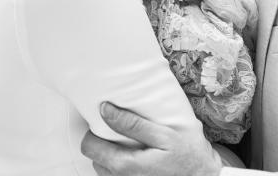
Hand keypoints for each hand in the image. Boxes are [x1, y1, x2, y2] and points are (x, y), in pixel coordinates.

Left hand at [81, 102, 222, 175]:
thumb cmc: (188, 156)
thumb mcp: (164, 135)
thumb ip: (132, 124)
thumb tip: (105, 110)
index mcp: (124, 165)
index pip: (89, 146)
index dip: (93, 129)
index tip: (105, 117)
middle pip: (94, 157)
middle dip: (102, 141)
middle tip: (118, 129)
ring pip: (104, 168)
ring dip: (112, 154)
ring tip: (129, 142)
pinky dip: (121, 165)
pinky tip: (136, 156)